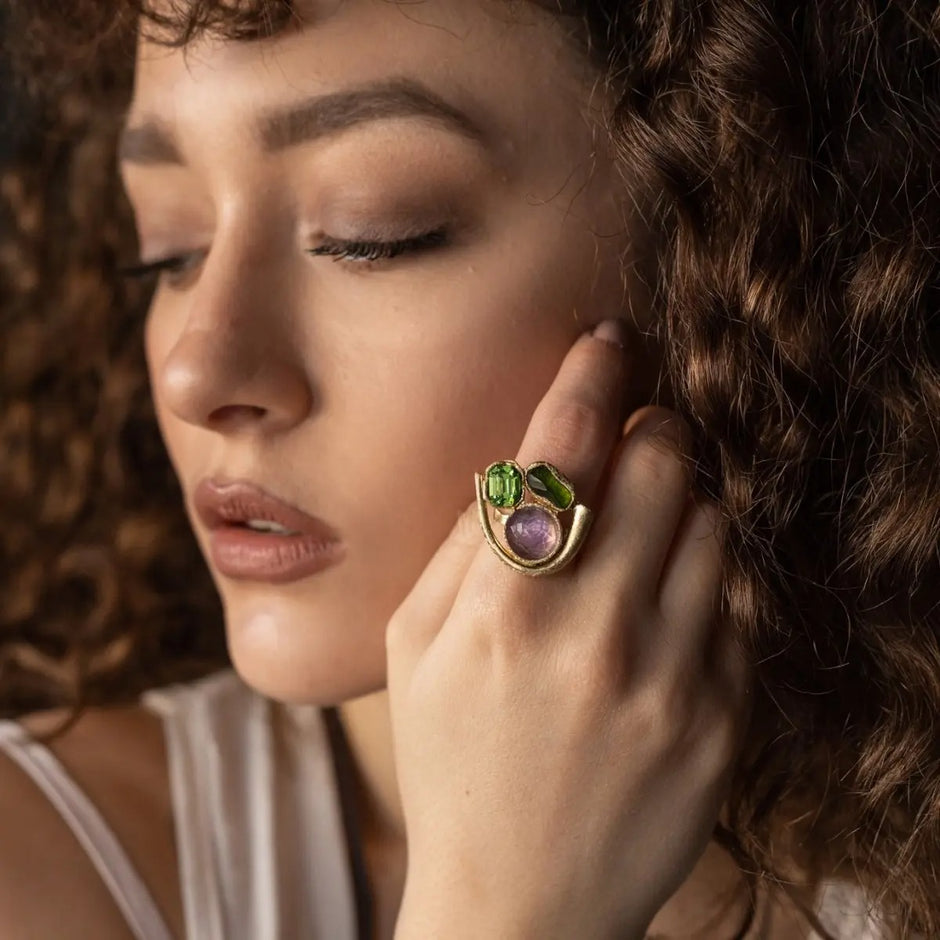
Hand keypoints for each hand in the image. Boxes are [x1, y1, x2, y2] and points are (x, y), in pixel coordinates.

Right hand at [386, 321, 752, 939]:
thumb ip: (463, 546)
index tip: (608, 342)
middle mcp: (594, 637)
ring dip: (685, 500)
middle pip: (660, 467)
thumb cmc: (452, 762)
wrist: (520, 901)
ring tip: (648, 526)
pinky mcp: (720, 721)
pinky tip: (663, 607)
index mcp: (504, 613)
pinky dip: (703, 579)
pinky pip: (735, 604)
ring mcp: (669, 681)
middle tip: (640, 432)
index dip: (589, 378)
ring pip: (713, 524)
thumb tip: (518, 467)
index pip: (561, 453)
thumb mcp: (415, 649)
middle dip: (654, 428)